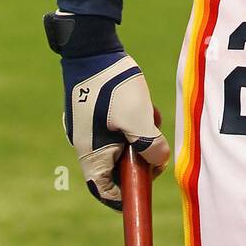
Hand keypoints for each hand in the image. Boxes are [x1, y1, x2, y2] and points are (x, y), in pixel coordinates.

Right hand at [61, 50, 170, 209]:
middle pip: (115, 169)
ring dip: (138, 139)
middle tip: (157, 149)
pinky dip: (133, 124)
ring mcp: (89, 127)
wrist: (92, 48)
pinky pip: (116, 128)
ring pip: (119, 146)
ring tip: (151, 119)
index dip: (124, 197)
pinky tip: (144, 107)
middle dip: (139, 162)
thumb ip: (150, 145)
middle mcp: (86, 144)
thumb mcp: (138, 118)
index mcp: (91, 153)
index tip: (144, 193)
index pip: (104, 190)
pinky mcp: (95, 111)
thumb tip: (158, 161)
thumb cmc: (113, 85)